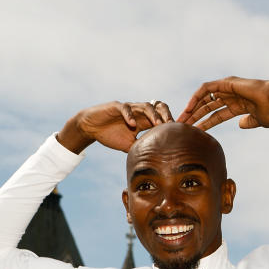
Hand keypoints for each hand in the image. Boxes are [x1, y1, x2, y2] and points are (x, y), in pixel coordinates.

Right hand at [56, 100, 172, 152]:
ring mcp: (129, 108)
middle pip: (158, 108)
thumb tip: (156, 162)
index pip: (161, 118)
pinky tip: (132, 124)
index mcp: (144, 121)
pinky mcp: (116, 106)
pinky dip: (129, 116)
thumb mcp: (129, 146)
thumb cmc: (111, 135)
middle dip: (166, 115)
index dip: (169, 124)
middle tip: (172, 126)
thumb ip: (142, 149)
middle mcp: (139, 112)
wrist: (92, 127)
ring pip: (145, 106)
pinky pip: (125, 108)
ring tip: (158, 124)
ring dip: (152, 115)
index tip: (177, 134)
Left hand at [177, 77, 268, 130]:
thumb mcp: (258, 121)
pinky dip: (196, 97)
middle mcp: (231, 96)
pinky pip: (206, 89)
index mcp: (238, 105)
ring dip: (192, 108)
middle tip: (182, 127)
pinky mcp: (226, 83)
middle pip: (207, 107)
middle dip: (194, 116)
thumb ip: (248, 122)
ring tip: (182, 119)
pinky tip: (189, 108)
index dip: (205, 123)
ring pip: (204, 98)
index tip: (194, 132)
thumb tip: (240, 124)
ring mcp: (228, 89)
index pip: (216, 115)